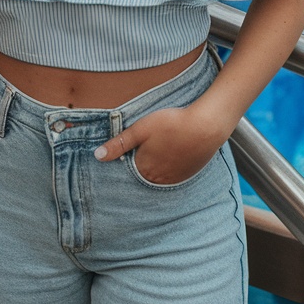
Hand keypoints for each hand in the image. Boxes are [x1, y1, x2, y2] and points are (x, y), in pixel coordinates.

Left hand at [94, 101, 227, 185]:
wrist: (206, 126)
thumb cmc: (172, 124)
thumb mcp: (141, 129)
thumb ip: (119, 143)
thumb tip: (97, 155)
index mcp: (144, 169)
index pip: (128, 168)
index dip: (127, 156)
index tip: (129, 147)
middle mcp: (158, 179)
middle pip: (143, 172)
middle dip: (141, 162)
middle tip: (147, 146)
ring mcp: (175, 178)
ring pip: (159, 174)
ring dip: (156, 164)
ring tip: (160, 148)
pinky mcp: (188, 173)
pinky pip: (174, 173)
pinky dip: (170, 165)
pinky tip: (173, 151)